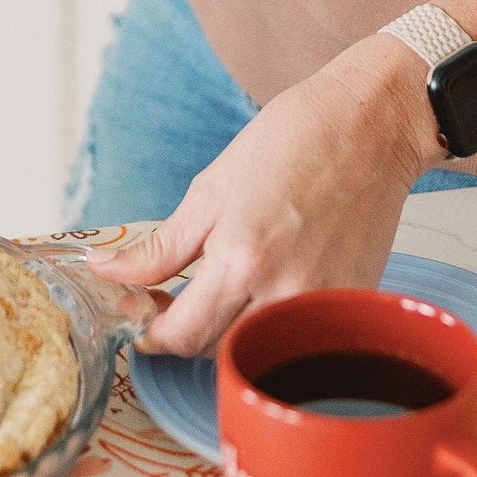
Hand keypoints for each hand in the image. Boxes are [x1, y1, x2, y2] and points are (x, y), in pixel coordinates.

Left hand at [89, 35, 434, 356]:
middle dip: (185, 330)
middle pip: (214, 350)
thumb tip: (105, 272)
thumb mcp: (212, 188)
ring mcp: (322, 303)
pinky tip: (266, 284)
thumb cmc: (295, 140)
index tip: (141, 313)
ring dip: (228, 329)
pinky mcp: (349, 301)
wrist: (371, 125)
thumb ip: (160, 247)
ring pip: (256, 347)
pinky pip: (297, 333)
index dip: (150, 331)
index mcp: (241, 261)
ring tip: (222, 288)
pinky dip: (272, 321)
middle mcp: (283, 293)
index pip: (179, 335)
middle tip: (174, 297)